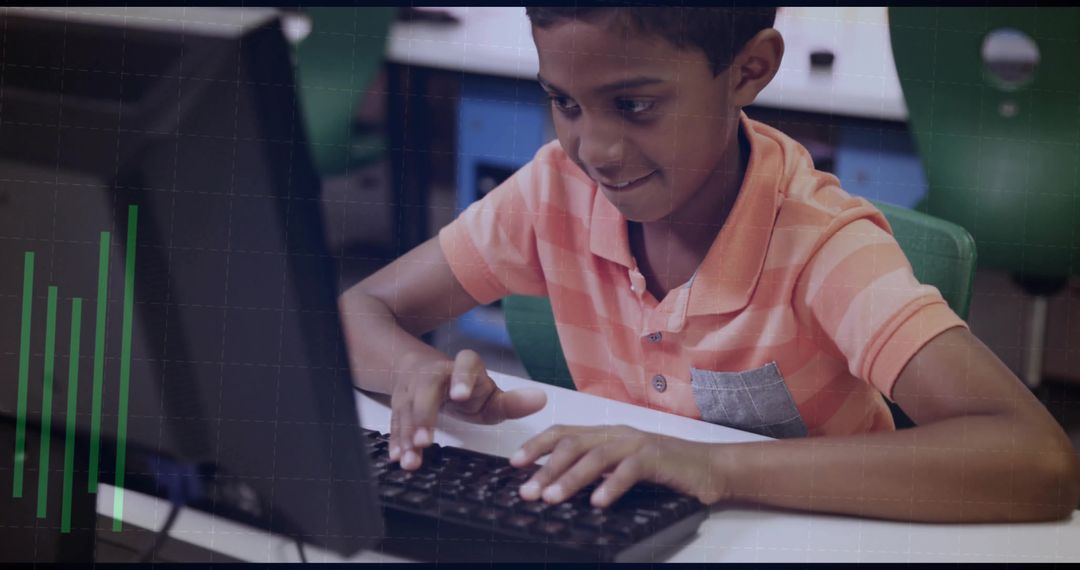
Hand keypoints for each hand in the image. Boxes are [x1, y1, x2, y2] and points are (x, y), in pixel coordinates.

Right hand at [389, 349, 546, 469]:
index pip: (464, 365)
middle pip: (426, 389)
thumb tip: (541, 399)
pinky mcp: (398, 402)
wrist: (427, 372)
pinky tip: (398, 456)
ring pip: (407, 408)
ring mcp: (413, 386)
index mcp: (465, 367)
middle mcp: (435, 373)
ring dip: (407, 434)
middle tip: (426, 440)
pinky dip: (396, 439)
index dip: (461, 379)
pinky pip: (395, 420)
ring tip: (411, 459)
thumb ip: (513, 401)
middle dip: (424, 415)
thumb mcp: (492, 395)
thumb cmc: (468, 389)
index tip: (459, 396)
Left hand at [510, 425, 727, 507]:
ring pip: (595, 456)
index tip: (514, 464)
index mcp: (605, 434)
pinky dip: (611, 486)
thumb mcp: (620, 469)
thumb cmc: (664, 472)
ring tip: (552, 498)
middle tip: (526, 491)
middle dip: (545, 468)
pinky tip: (597, 503)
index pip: (563, 432)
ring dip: (570, 478)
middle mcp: (617, 434)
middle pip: (573, 444)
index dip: (536, 445)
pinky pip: (629, 470)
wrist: (709, 469)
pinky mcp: (657, 459)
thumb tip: (554, 487)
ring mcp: (637, 444)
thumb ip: (593, 472)